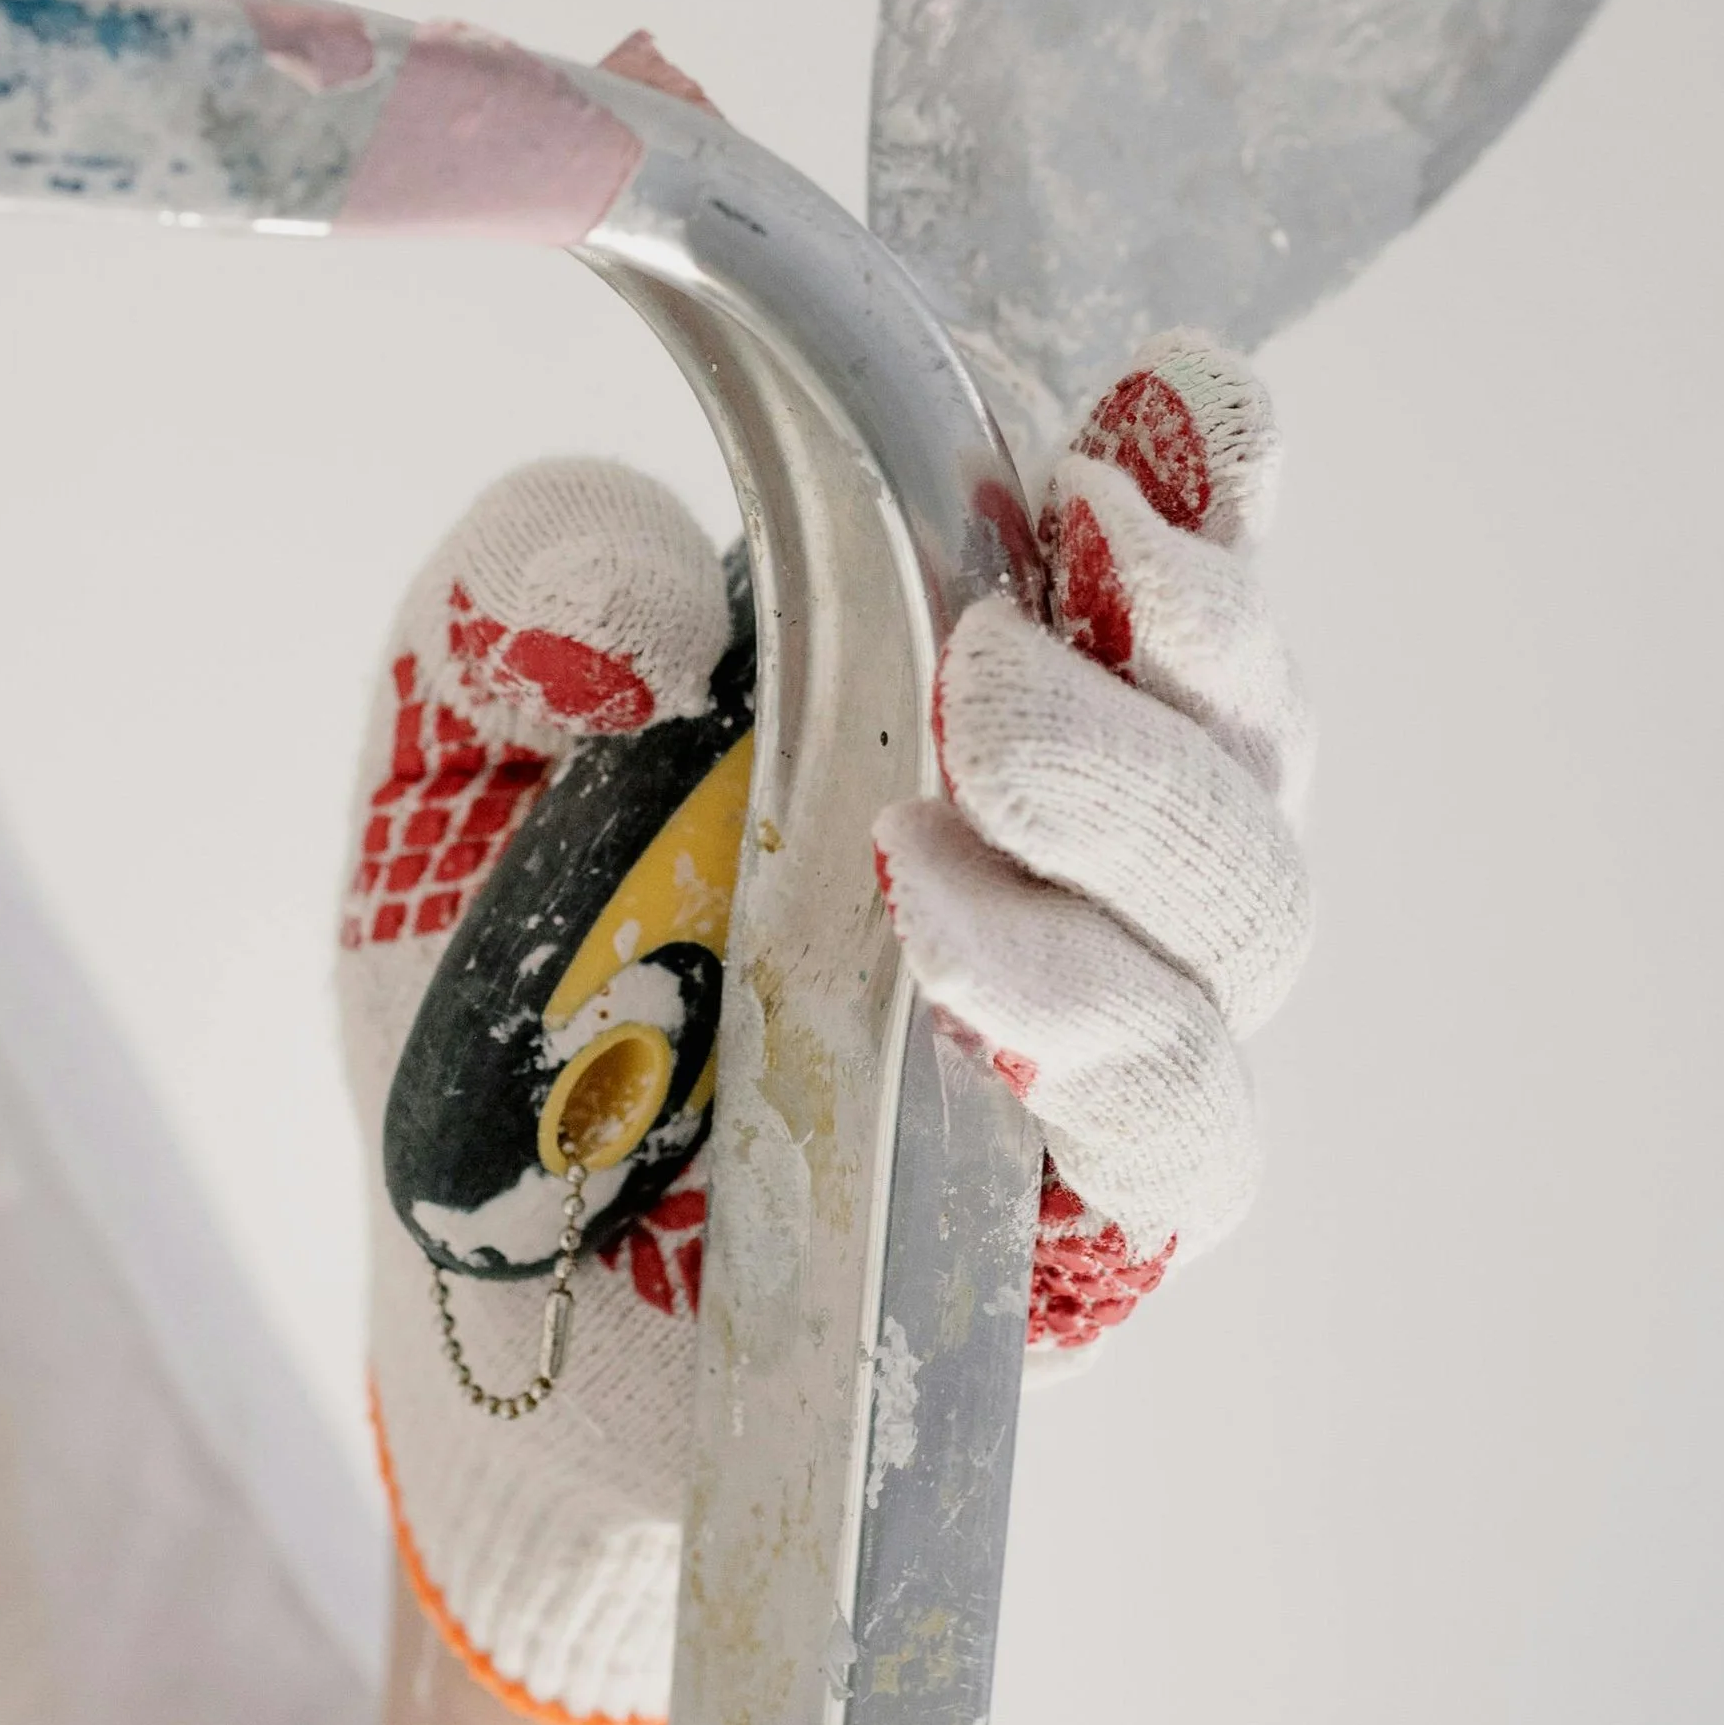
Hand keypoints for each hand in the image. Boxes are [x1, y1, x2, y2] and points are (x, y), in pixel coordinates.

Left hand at [337, 273, 1309, 1724]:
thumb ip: (533, 609)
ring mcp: (1131, 1041)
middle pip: (1251, 728)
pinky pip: (1180, 1132)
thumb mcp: (472, 758)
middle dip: (1182, 650)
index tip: (1150, 409)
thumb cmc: (531, 1005)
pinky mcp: (1106, 1229)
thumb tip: (638, 564)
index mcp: (1004, 690)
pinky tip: (951, 982)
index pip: (1164, 556)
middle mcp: (1113, 855)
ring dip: (1118, 834)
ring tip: (924, 819)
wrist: (489, 1315)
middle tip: (996, 640)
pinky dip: (1086, 1035)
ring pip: (1245, 919)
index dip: (1203, 473)